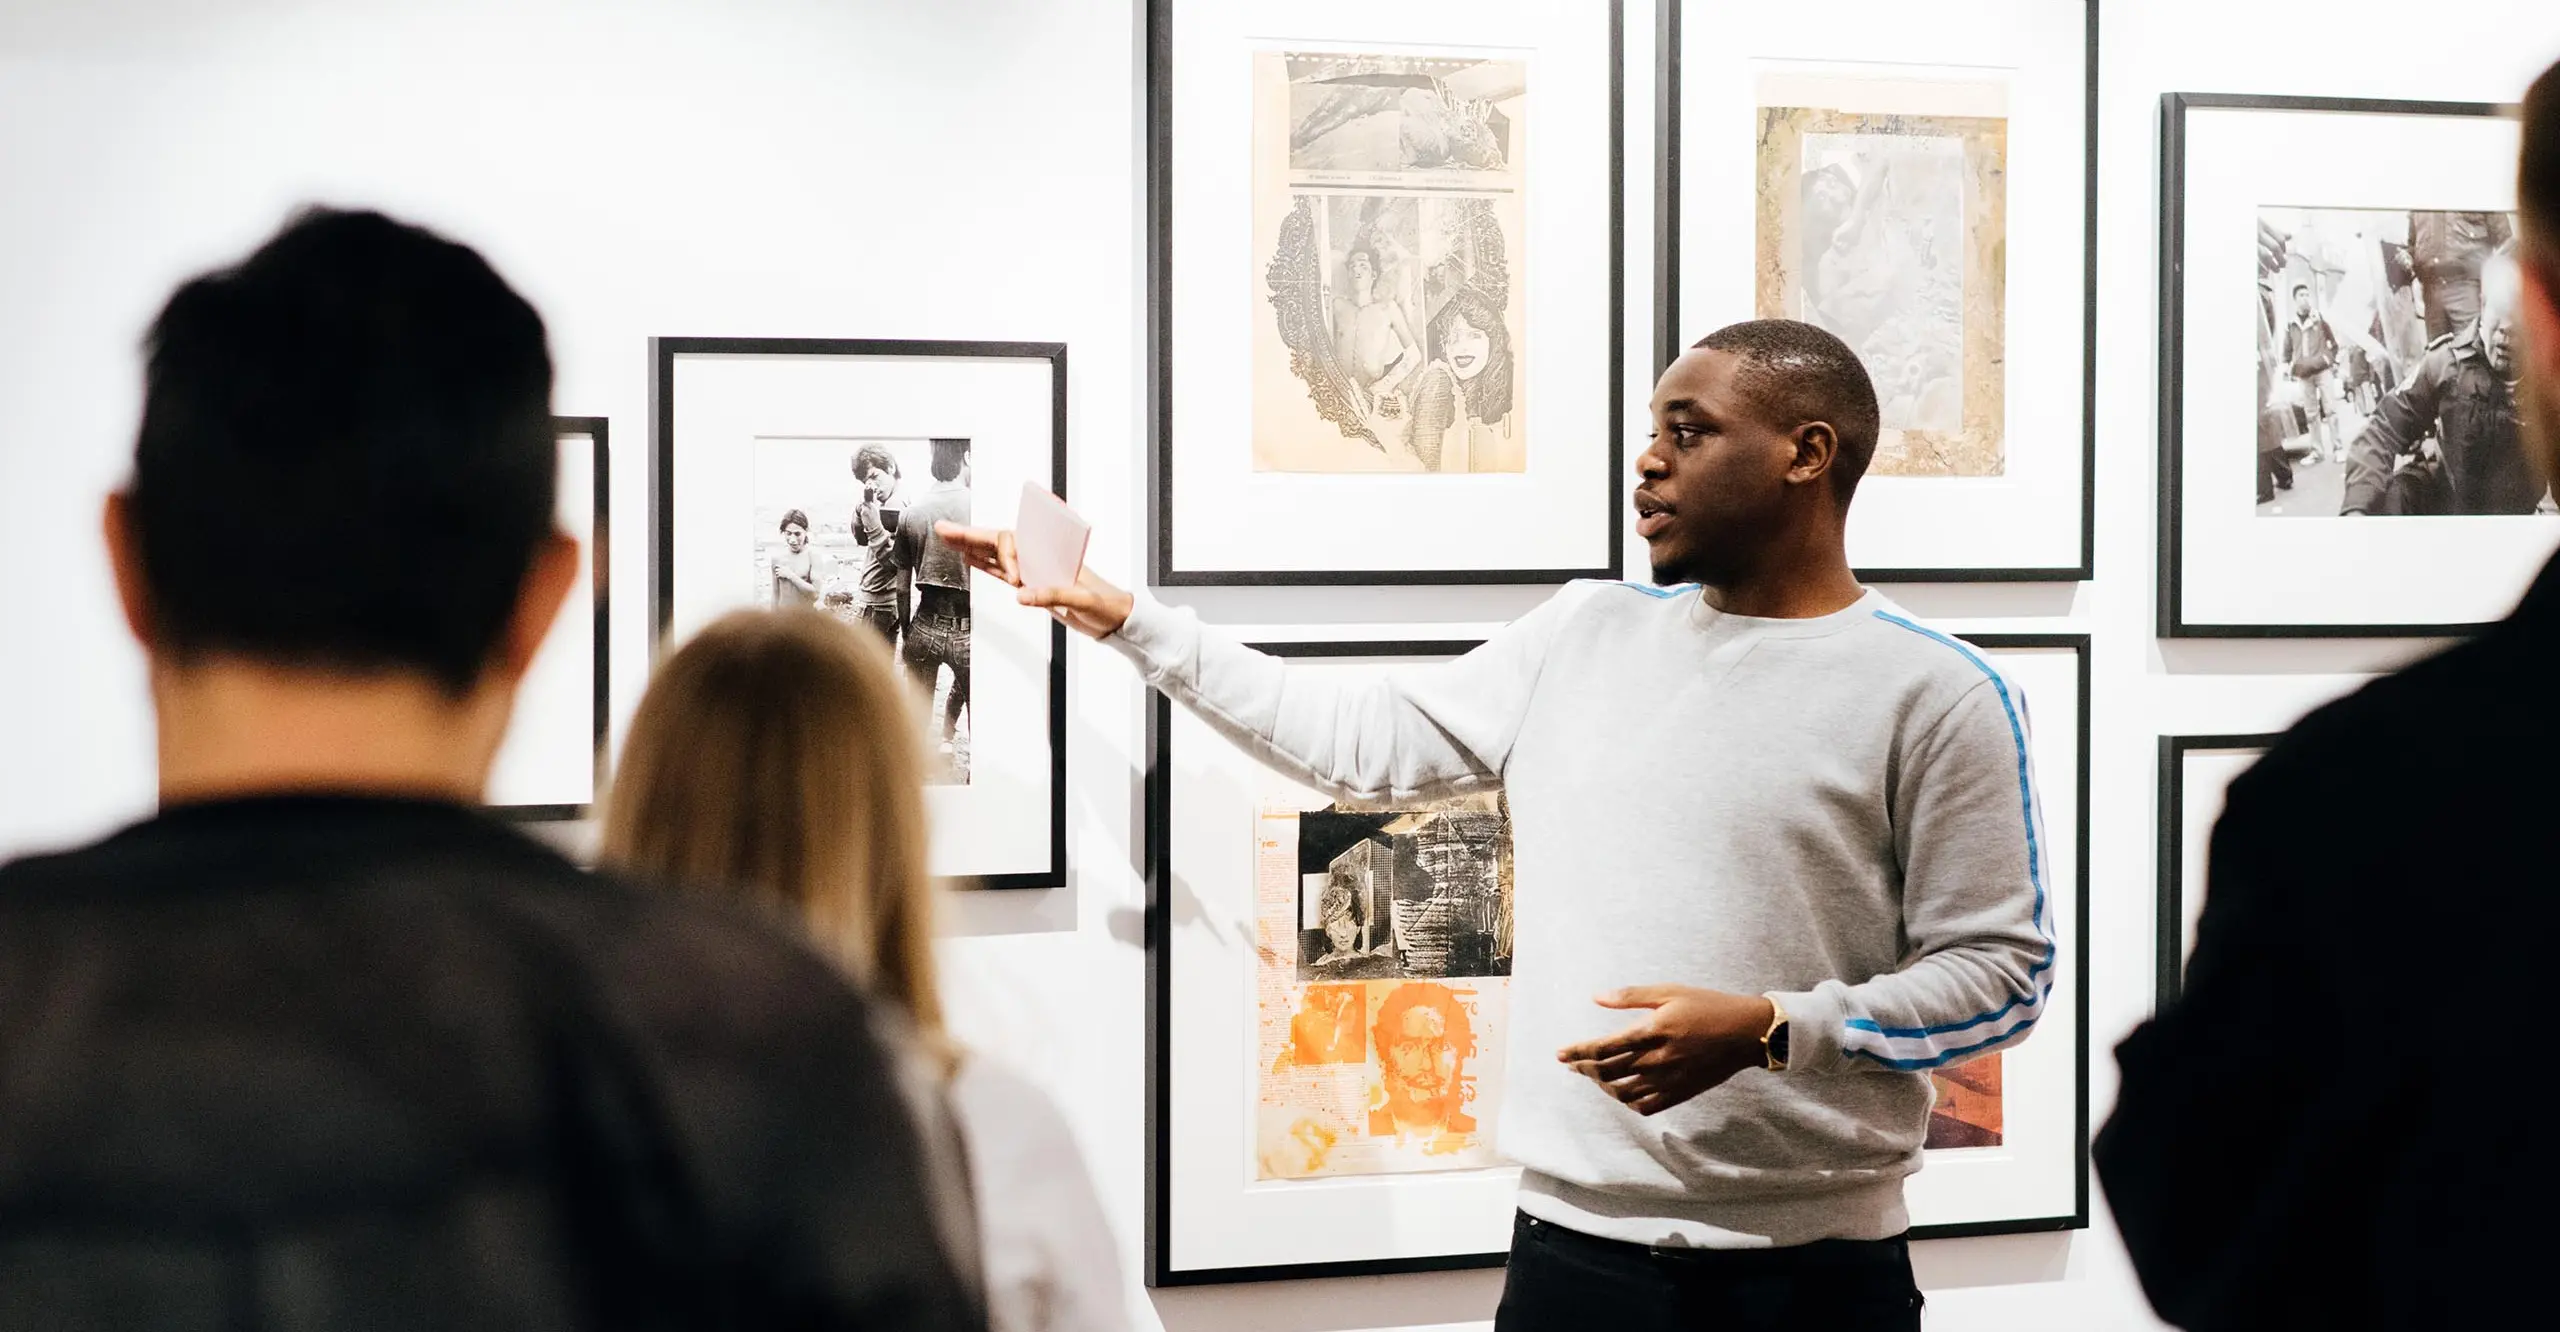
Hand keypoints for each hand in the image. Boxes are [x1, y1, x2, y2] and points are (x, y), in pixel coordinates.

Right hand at [932, 521, 1134, 639]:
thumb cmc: (1106, 605)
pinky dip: (985, 564)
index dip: (1006, 555)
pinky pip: (1002, 571)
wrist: (1115, 619)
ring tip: (947, 537)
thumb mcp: (1084, 600)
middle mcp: (1039, 557)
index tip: (1015, 581)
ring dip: (971, 546)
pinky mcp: (1032, 585)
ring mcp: (1034, 570)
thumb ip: (1054, 595)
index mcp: (1052, 553)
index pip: (1016, 540)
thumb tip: (1022, 595)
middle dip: (970, 535)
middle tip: (943, 529)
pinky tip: (968, 557)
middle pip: (999, 540)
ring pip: (996, 554)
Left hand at [1555, 985, 1775, 1116]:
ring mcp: (1669, 1080)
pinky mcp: (1681, 1092)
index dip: (1578, 1052)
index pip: (1604, 1048)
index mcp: (1652, 1031)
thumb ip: (1631, 997)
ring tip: (1596, 1077)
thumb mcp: (1670, 992)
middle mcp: (1657, 1059)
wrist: (1747, 1033)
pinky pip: (1647, 1106)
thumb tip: (1597, 997)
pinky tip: (1624, 1092)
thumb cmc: (1708, 1005)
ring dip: (1604, 1087)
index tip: (1561, 1054)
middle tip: (1573, 1064)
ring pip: (1624, 1093)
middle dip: (1585, 1070)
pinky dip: (1629, 1102)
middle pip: (1608, 1073)